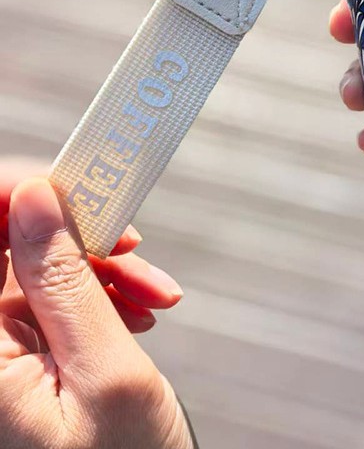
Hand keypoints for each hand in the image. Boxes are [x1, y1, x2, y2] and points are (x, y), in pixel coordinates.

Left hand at [0, 175, 192, 448]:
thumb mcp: (107, 373)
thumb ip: (65, 283)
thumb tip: (36, 199)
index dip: (9, 198)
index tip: (68, 184)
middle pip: (8, 247)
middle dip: (75, 234)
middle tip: (132, 241)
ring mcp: (5, 347)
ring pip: (44, 263)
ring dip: (105, 264)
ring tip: (154, 293)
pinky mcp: (32, 346)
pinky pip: (63, 289)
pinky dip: (109, 287)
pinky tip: (142, 305)